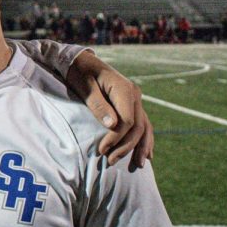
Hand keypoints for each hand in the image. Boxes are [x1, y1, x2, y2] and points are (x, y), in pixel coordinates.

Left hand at [65, 51, 152, 169]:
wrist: (82, 61)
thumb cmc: (80, 73)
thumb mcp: (85, 87)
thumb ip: (98, 106)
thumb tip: (112, 126)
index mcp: (123, 89)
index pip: (126, 121)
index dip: (116, 138)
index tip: (101, 150)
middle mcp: (134, 94)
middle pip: (137, 126)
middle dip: (125, 146)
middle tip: (110, 161)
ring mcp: (135, 99)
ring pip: (144, 127)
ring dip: (140, 146)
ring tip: (137, 165)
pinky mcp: (132, 104)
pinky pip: (143, 123)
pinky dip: (145, 139)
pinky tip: (147, 154)